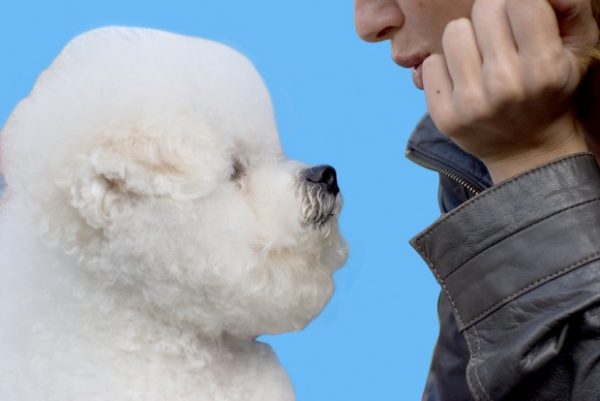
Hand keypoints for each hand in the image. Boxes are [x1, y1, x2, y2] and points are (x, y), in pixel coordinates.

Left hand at [423, 0, 598, 182]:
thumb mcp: (577, 48)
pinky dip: (445, 67)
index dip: (517, 2)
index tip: (520, 18)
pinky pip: (431, 63)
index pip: (520, 0)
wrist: (529, 151)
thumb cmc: (552, 89)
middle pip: (484, 9)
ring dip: (467, 39)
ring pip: (454, 31)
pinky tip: (463, 82)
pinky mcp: (445, 117)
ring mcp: (472, 104)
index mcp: (544, 66)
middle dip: (492, 19)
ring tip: (481, 60)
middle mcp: (506, 85)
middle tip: (502, 43)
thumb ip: (569, 7)